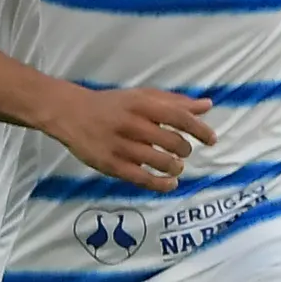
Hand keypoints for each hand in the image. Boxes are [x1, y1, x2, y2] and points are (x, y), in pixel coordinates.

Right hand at [42, 85, 214, 191]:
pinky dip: (162, 184)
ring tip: (176, 166)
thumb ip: (175, 102)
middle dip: (184, 150)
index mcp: (142, 104)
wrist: (69, 113)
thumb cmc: (113, 105)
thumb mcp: (142, 97)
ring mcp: (120, 145)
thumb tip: (207, 105)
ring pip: (160, 162)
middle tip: (182, 151)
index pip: (179, 117)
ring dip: (175, 167)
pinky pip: (142, 179)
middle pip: (173, 142)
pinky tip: (170, 183)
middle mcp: (131, 124)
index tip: (211, 140)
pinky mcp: (110, 164)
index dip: (200, 130)